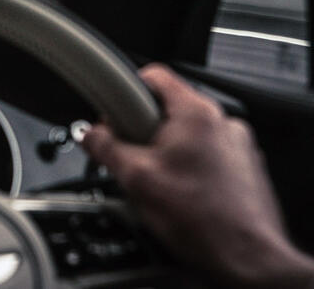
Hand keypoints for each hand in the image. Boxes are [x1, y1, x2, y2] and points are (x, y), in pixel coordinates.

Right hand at [82, 64, 313, 287]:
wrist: (246, 258)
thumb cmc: (202, 220)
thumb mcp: (135, 178)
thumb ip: (105, 148)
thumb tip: (89, 135)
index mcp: (196, 113)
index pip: (154, 76)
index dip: (125, 91)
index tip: (112, 114)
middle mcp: (222, 123)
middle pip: (167, 110)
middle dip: (143, 133)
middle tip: (131, 161)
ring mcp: (237, 146)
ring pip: (186, 136)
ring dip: (166, 154)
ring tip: (158, 185)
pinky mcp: (244, 169)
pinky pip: (206, 156)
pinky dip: (189, 169)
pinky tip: (180, 196)